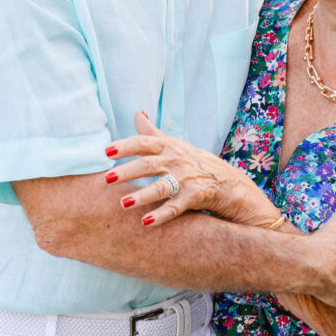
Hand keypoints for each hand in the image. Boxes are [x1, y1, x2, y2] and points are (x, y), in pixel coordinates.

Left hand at [104, 112, 280, 227]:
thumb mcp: (175, 144)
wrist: (229, 183)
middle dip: (127, 171)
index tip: (106, 152)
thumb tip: (137, 113)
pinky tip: (146, 223)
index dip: (125, 146)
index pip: (144, 142)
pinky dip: (161, 215)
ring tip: (123, 203)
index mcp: (169, 146)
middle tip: (107, 178)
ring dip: (142, 195)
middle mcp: (177, 159)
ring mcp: (187, 177)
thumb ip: (153, 132)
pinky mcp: (197, 196)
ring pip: (162, 186)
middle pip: (149, 164)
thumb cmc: (195, 162)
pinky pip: (177, 207)